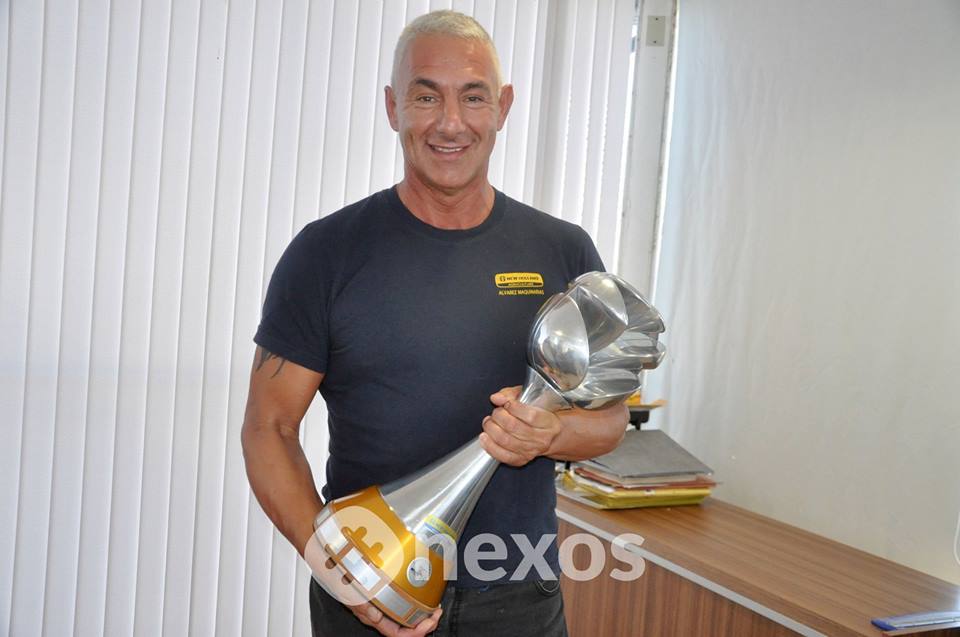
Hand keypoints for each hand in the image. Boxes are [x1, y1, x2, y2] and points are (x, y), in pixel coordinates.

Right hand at [302, 525, 441, 635]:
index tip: (430, 620)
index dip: (417, 632)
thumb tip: (374, 617)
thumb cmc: (339, 571)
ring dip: (420, 613)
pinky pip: (400, 600)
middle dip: (424, 623)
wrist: (329, 553)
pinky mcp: (381, 589)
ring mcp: (380, 601)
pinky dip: (413, 598)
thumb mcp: (351, 588)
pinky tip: (420, 590)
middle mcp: (376, 611)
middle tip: (436, 612)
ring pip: (404, 615)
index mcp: (371, 615)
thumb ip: (362, 604)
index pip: (398, 634)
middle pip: (405, 627)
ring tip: (433, 605)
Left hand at [479, 386, 562, 466]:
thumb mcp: (529, 398)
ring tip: (489, 422)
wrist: (548, 435)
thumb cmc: (538, 414)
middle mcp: (542, 439)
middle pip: (514, 427)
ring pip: (506, 441)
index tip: (507, 403)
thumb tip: (497, 398)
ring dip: (491, 429)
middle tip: (496, 412)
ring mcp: (531, 451)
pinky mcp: (520, 460)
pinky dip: (490, 446)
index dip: (514, 407)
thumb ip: (512, 394)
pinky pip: (503, 456)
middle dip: (499, 416)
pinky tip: (485, 437)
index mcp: (549, 422)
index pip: (531, 416)